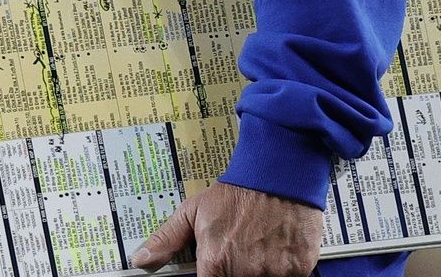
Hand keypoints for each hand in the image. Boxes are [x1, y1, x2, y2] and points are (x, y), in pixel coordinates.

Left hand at [134, 181, 320, 276]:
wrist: (278, 173)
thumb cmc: (236, 192)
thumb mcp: (194, 211)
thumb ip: (167, 239)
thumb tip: (141, 260)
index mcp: (215, 263)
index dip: (211, 276)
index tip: (215, 268)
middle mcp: (245, 273)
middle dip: (236, 270)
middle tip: (240, 251)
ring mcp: (274, 273)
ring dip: (259, 269)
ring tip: (257, 246)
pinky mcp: (299, 270)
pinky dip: (282, 268)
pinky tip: (276, 247)